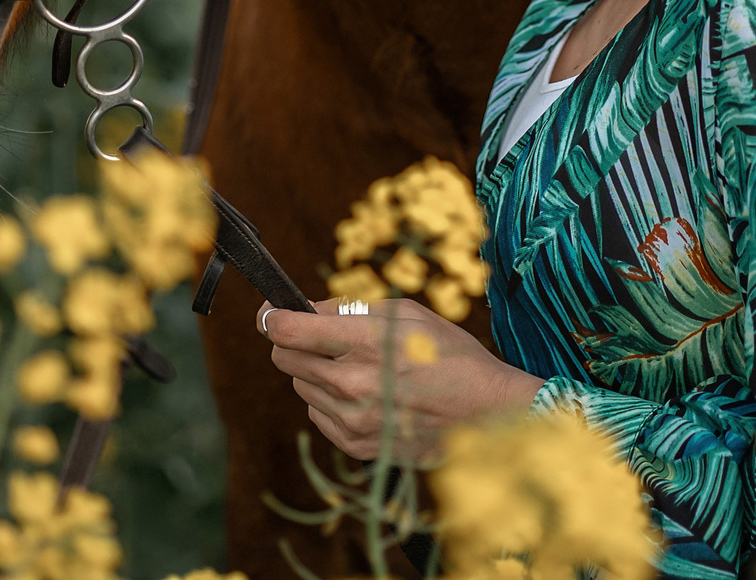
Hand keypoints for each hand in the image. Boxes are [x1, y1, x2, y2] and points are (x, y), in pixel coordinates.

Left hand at [261, 298, 542, 462]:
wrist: (486, 415)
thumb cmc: (452, 355)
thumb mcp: (407, 314)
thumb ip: (351, 310)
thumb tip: (308, 310)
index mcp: (366, 343)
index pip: (290, 330)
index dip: (272, 316)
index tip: (270, 311)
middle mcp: (353, 384)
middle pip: (285, 359)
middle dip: (293, 341)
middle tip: (316, 335)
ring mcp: (353, 420)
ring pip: (301, 386)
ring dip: (315, 372)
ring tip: (355, 367)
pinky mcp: (356, 444)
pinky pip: (318, 415)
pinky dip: (330, 401)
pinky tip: (363, 393)